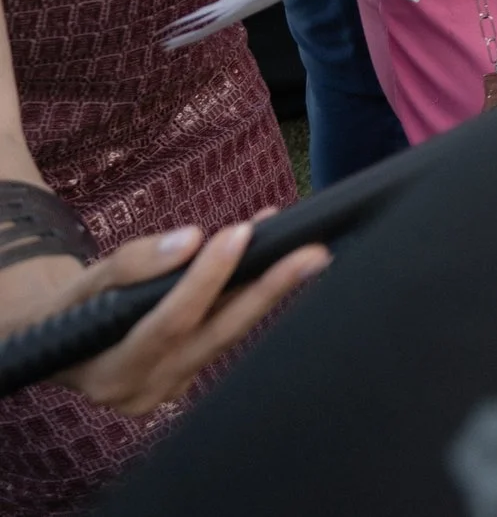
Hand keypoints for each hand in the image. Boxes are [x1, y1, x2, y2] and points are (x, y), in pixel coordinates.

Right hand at [0, 222, 329, 414]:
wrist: (58, 342)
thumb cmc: (71, 308)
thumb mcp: (84, 282)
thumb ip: (132, 264)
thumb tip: (191, 240)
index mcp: (110, 372)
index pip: (169, 323)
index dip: (206, 279)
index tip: (239, 234)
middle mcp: (145, 390)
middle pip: (216, 335)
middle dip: (267, 291)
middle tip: (311, 253)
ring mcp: (172, 389)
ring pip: (228, 335)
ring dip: (266, 290)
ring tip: (304, 250)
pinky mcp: (189, 378)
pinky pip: (225, 334)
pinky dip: (248, 298)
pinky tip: (275, 265)